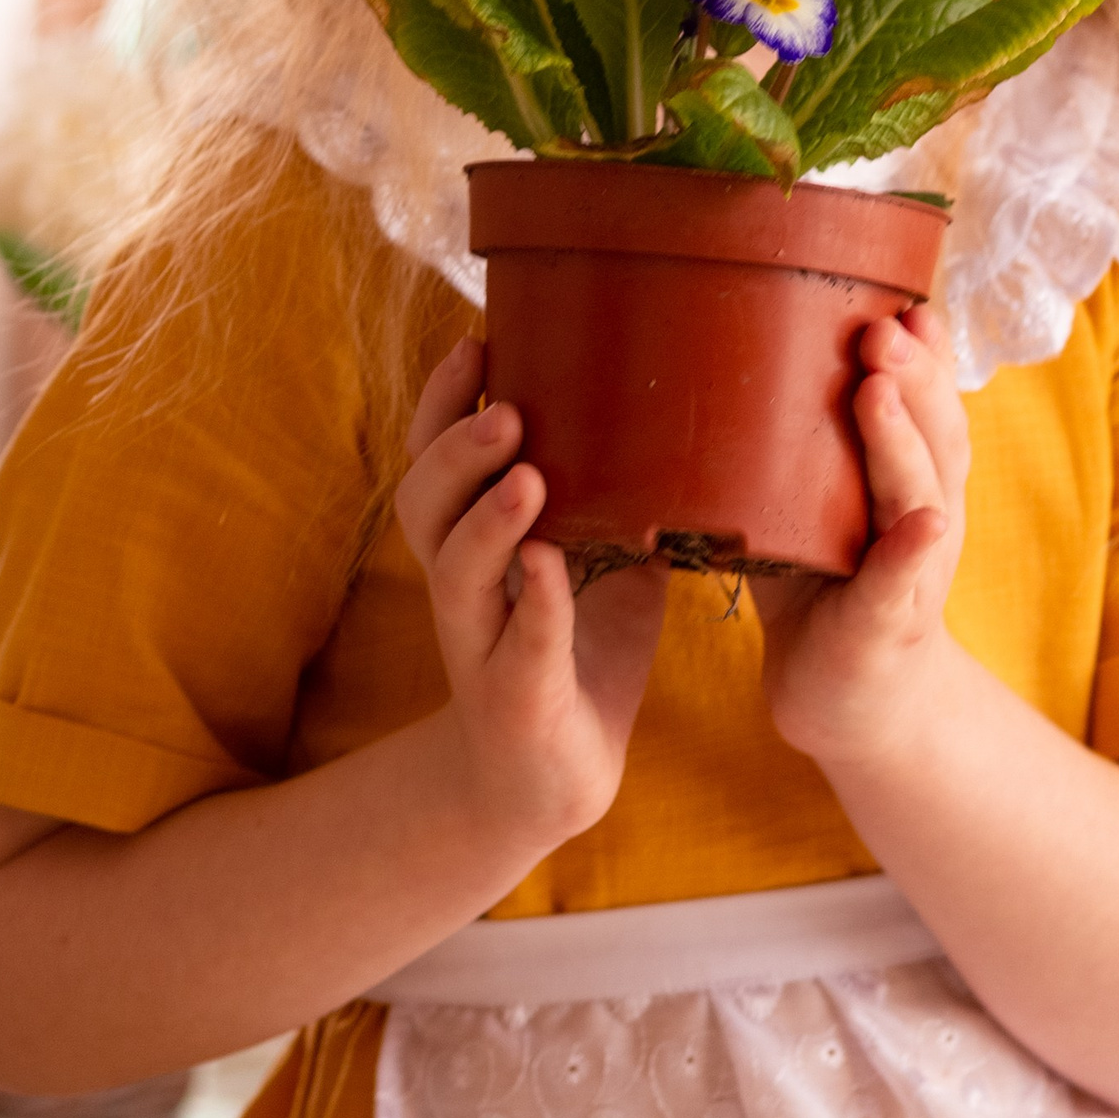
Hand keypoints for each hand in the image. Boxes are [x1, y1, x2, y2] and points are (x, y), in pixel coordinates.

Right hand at [395, 340, 667, 857]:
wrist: (551, 777)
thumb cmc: (575, 650)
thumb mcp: (606, 558)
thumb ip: (626, 493)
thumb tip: (693, 410)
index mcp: (473, 541)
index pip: (436, 457)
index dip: (444, 402)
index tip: (477, 340)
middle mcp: (461, 586)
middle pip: (424, 503)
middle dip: (456, 448)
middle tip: (505, 406)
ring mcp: (482, 643)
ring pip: (457, 571)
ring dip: (487, 519)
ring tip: (527, 472)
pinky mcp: (516, 696)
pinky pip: (520, 645)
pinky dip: (536, 605)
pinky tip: (550, 569)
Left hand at [754, 304, 969, 771]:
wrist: (850, 700)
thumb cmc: (824, 588)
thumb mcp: (812, 502)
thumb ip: (795, 437)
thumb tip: (728, 344)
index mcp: (908, 478)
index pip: (926, 402)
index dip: (923, 352)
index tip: (905, 299)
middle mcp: (926, 513)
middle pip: (933, 433)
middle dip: (912, 375)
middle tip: (881, 324)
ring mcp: (913, 570)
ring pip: (920, 493)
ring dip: (903, 439)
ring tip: (881, 388)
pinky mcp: (887, 624)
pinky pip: (899, 584)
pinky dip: (911, 551)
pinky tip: (924, 522)